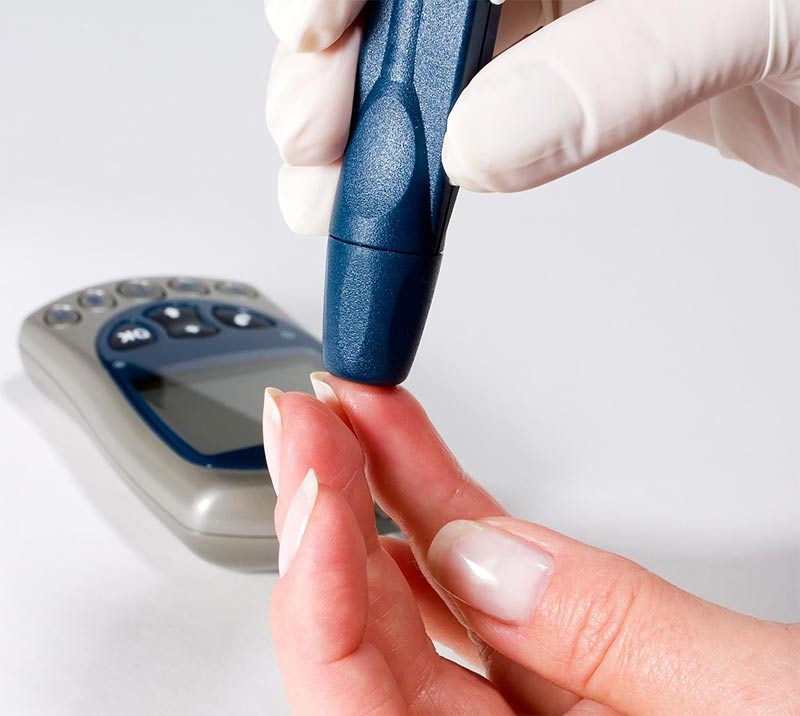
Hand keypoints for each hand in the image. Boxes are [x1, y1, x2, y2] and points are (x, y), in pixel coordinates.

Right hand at [264, 0, 799, 234]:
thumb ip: (618, 69)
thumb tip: (482, 141)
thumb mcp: (758, 17)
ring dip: (364, 123)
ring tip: (330, 185)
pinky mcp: (582, 59)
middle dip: (339, 60)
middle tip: (314, 134)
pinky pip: (475, 99)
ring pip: (428, 50)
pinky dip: (424, 155)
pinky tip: (399, 188)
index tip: (315, 32)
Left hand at [264, 375, 798, 714]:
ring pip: (428, 599)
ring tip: (352, 416)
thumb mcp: (755, 712)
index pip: (360, 699)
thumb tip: (491, 560)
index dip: (320, 586)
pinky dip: (452, 511)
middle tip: (311, 421)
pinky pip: (494, 587)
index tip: (317, 476)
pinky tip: (408, 462)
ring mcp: (543, 712)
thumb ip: (623, 645)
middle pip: (374, 637)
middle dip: (330, 513)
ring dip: (379, 493)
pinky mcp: (580, 669)